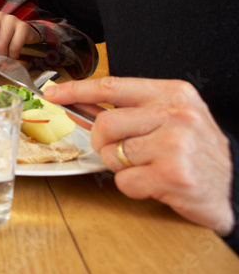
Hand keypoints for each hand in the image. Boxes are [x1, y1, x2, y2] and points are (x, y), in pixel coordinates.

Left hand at [45, 76, 234, 235]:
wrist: (238, 187)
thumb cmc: (198, 153)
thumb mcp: (172, 118)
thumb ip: (131, 109)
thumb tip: (80, 102)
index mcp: (172, 94)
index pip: (112, 86)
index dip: (77, 90)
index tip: (53, 93)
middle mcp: (175, 114)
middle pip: (105, 124)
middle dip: (103, 144)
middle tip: (120, 153)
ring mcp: (175, 144)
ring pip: (112, 154)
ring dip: (122, 167)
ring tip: (149, 167)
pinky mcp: (173, 175)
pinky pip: (125, 181)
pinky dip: (134, 187)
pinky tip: (157, 184)